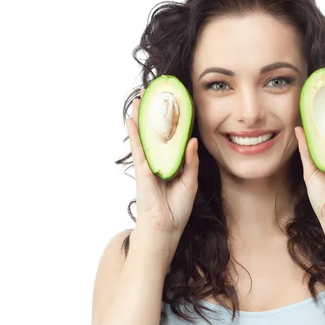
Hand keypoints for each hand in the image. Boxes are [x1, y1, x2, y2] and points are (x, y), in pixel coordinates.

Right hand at [125, 88, 198, 235]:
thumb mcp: (190, 182)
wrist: (165, 228)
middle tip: (155, 96)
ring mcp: (149, 164)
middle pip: (157, 134)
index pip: (173, 140)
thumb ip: (191, 161)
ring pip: (146, 136)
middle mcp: (159, 162)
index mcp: (172, 165)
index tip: (176, 106)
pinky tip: (132, 119)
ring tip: (140, 99)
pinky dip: (135, 133)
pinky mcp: (142, 170)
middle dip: (156, 115)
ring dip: (142, 118)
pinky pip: (139, 148)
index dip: (174, 124)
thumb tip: (192, 141)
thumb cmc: (177, 210)